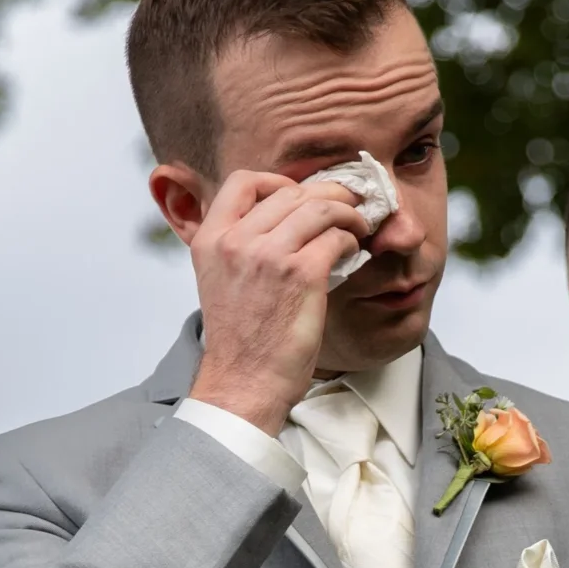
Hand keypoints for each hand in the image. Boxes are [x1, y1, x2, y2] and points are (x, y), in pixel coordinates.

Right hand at [187, 170, 370, 435]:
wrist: (243, 385)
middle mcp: (235, 241)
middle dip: (324, 193)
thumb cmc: (240, 342)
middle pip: (289, 191)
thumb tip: (285, 219)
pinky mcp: (301, 274)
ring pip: (319, 207)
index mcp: (210, 240)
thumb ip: (240, 248)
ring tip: (358, 225)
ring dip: (346, 212)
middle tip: (346, 205)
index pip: (243, 182)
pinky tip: (354, 252)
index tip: (298, 197)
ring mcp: (268, 255)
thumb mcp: (221, 282)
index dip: (277, 182)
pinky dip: (351, 239)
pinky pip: (337, 237)